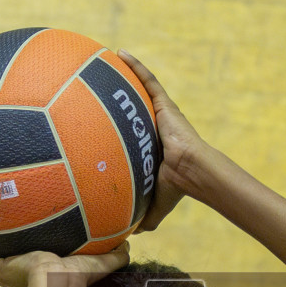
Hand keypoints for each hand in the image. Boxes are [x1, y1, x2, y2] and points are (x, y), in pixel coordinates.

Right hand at [0, 235, 129, 286]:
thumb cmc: (76, 281)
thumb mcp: (97, 264)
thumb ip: (114, 257)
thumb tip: (130, 244)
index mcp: (39, 277)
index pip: (31, 270)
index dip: (27, 264)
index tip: (26, 256)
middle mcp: (18, 277)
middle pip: (1, 266)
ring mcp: (4, 274)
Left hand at [115, 50, 209, 233]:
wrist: (191, 172)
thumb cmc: (176, 188)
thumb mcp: (155, 202)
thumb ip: (144, 216)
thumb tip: (131, 234)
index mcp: (149, 144)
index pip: (130, 130)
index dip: (117, 122)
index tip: (97, 117)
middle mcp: (152, 125)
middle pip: (131, 105)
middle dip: (116, 93)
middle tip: (93, 83)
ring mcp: (159, 113)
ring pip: (138, 88)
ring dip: (123, 72)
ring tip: (103, 58)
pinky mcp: (165, 104)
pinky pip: (148, 80)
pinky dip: (135, 65)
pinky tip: (120, 52)